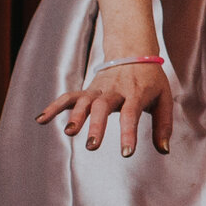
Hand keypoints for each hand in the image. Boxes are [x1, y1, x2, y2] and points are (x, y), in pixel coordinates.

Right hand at [37, 60, 174, 156]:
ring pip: (84, 101)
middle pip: (103, 106)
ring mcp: (98, 89)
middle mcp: (114, 90)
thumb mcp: (164, 99)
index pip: (131, 114)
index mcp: (136, 93)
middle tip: (92, 146)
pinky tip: (41, 119)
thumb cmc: (151, 81)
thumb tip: (163, 151)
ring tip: (69, 132)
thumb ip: (163, 125)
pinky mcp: (87, 90)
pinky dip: (54, 106)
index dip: (128, 133)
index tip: (126, 152)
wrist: (134, 52)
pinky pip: (68, 97)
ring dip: (75, 116)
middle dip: (97, 126)